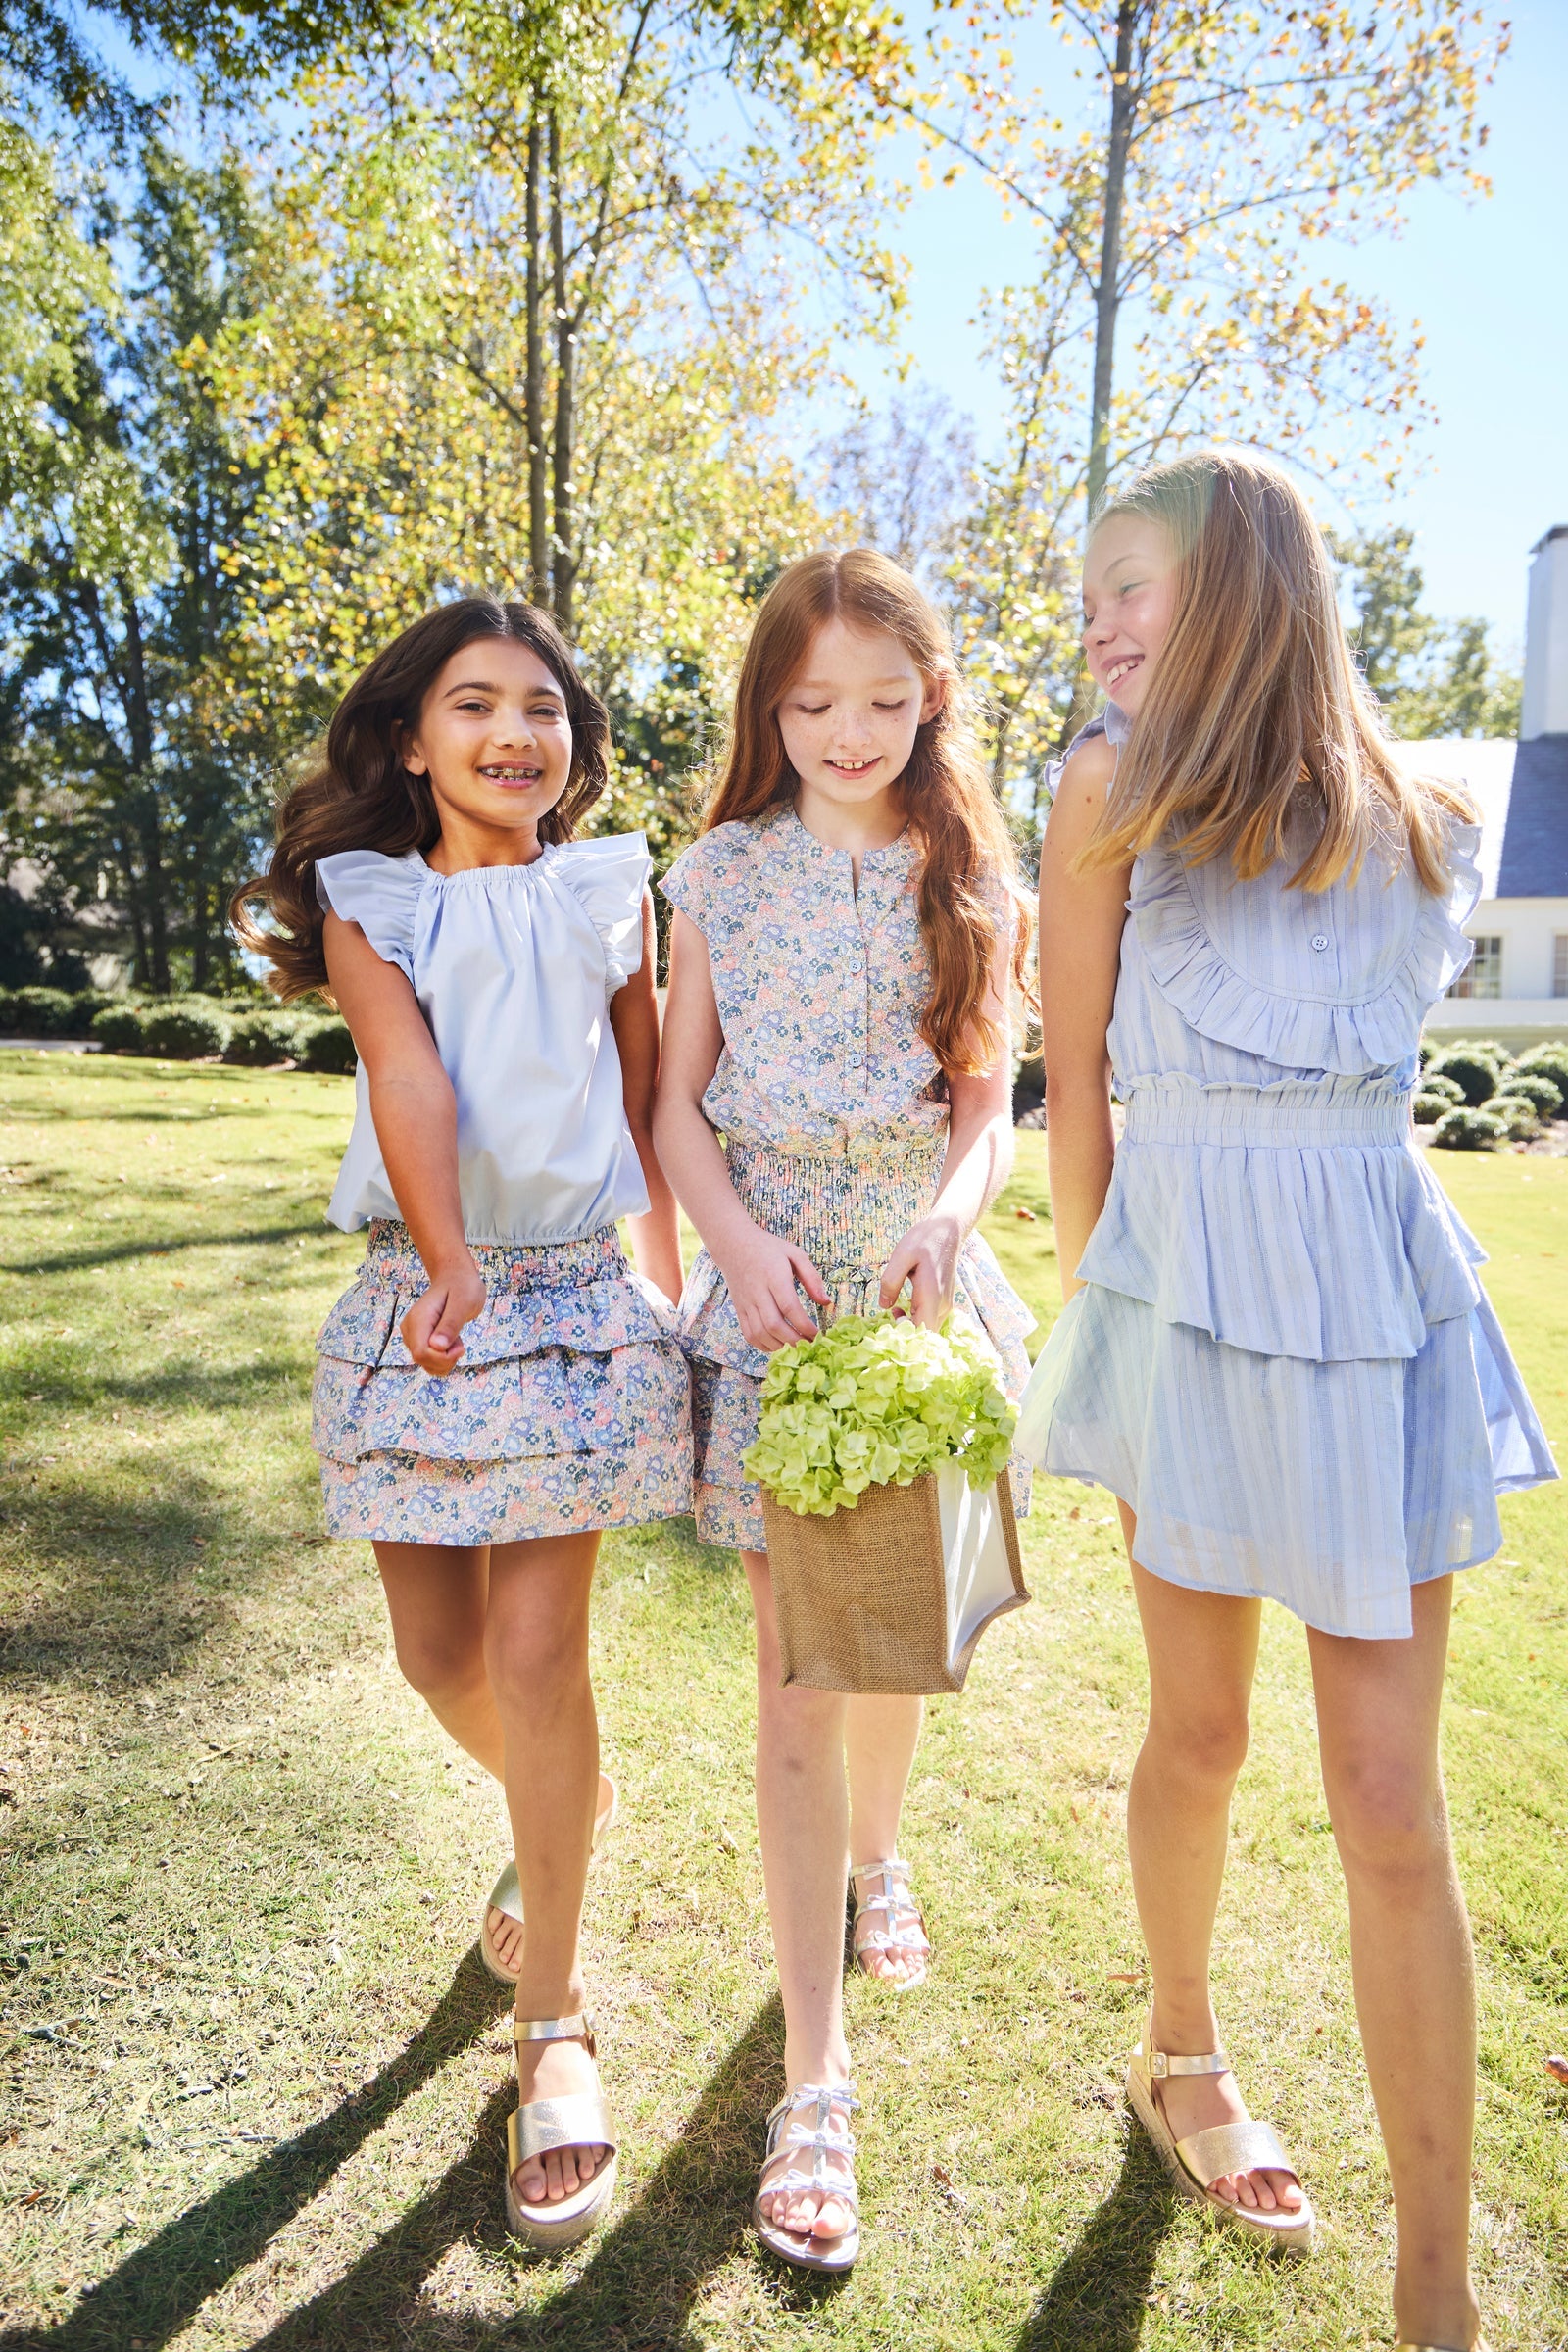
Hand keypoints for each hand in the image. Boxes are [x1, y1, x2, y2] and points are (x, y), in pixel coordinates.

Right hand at [401, 1256, 486, 1374]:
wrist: (455, 1278)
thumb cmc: (462, 1287)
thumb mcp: (464, 1302)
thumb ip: (450, 1324)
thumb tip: (437, 1346)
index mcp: (418, 1320)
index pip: (421, 1353)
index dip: (443, 1358)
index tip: (461, 1347)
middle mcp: (410, 1330)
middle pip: (423, 1360)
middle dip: (446, 1359)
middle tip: (460, 1342)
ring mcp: (412, 1336)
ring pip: (426, 1364)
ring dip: (447, 1360)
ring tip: (455, 1339)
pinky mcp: (419, 1341)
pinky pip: (430, 1361)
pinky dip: (445, 1359)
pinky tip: (451, 1342)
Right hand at [715, 1223, 829, 1351]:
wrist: (733, 1245)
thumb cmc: (769, 1249)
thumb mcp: (794, 1254)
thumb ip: (812, 1277)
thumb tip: (826, 1303)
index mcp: (773, 1275)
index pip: (789, 1307)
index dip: (804, 1325)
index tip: (818, 1334)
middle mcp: (757, 1291)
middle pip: (774, 1325)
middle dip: (794, 1341)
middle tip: (810, 1346)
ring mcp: (746, 1303)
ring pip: (760, 1333)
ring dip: (780, 1346)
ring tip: (797, 1349)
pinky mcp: (739, 1310)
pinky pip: (749, 1334)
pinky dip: (764, 1346)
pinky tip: (779, 1346)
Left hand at [879, 1211, 961, 1329]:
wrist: (947, 1229)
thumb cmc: (924, 1240)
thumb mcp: (901, 1256)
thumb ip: (890, 1282)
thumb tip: (884, 1306)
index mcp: (931, 1296)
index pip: (923, 1332)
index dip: (906, 1335)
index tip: (889, 1326)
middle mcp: (942, 1305)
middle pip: (925, 1333)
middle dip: (905, 1332)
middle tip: (888, 1316)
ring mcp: (945, 1304)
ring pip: (927, 1327)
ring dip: (910, 1324)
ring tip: (893, 1309)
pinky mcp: (943, 1300)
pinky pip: (929, 1318)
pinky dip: (915, 1317)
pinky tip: (902, 1305)